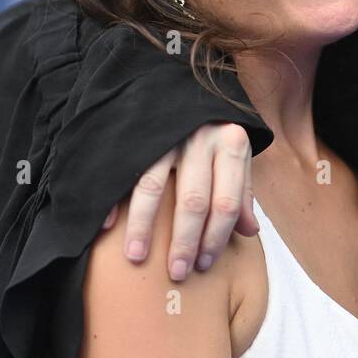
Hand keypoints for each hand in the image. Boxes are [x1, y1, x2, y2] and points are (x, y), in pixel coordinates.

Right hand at [99, 122, 256, 280]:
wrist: (182, 84)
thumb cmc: (213, 129)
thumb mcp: (236, 154)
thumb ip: (242, 191)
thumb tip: (250, 232)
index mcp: (231, 145)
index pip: (227, 202)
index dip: (216, 237)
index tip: (204, 264)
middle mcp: (199, 139)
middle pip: (193, 200)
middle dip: (184, 241)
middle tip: (177, 273)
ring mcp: (166, 135)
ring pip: (152, 187)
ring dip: (143, 227)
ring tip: (137, 256)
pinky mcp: (137, 134)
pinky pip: (123, 170)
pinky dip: (113, 200)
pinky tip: (107, 226)